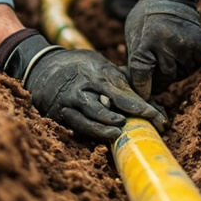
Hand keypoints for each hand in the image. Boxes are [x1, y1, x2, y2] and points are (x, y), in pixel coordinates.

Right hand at [0, 31, 165, 140]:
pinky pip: (77, 125)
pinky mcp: (59, 113)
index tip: (159, 116)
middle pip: (110, 103)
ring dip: (108, 126)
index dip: (141, 105)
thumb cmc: (78, 67)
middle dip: (132, 116)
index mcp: (96, 72)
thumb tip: (149, 94)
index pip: (123, 91)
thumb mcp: (98, 64)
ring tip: (121, 131)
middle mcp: (83, 86)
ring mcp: (69, 100)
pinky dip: (92, 131)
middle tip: (152, 126)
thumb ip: (119, 79)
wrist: (40, 66)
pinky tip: (104, 137)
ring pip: (91, 116)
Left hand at [124, 0, 200, 98]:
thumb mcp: (133, 35)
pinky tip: (177, 54)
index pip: (143, 73)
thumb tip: (136, 88)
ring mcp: (188, 46)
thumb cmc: (146, 18)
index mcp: (149, 39)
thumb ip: (135, 61)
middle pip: (163, 78)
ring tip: (165, 57)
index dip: (141, 86)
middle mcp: (171, 43)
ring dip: (170, 73)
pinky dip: (183, 67)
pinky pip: (191, 70)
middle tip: (152, 76)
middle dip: (156, 80)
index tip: (142, 93)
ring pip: (178, 76)